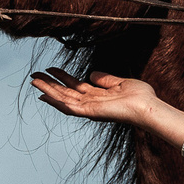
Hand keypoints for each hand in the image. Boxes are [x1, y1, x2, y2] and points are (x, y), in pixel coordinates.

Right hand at [30, 71, 183, 148]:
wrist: (149, 107)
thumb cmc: (141, 97)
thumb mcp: (121, 83)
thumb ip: (106, 79)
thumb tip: (91, 73)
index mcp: (97, 95)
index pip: (74, 86)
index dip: (61, 78)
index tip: (49, 70)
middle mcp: (91, 103)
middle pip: (65, 92)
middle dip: (49, 84)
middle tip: (34, 75)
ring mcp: (89, 109)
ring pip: (63, 99)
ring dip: (47, 90)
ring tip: (34, 81)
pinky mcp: (90, 112)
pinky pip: (69, 107)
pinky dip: (56, 102)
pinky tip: (45, 95)